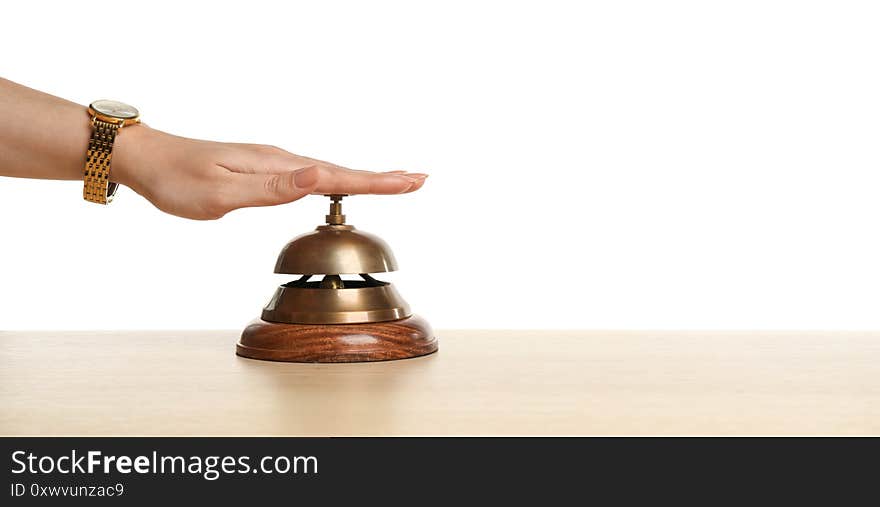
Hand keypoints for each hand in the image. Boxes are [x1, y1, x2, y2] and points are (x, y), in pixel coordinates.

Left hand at [112, 125, 426, 219]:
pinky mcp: (265, 170)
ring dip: (365, 179)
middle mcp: (281, 161)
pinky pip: (312, 177)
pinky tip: (340, 184)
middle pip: (342, 171)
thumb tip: (317, 178)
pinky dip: (337, 181)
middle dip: (382, 179)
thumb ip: (272, 189)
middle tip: (418, 180)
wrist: (147, 159)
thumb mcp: (222, 191)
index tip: (411, 181)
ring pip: (329, 174)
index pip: (337, 177)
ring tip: (394, 183)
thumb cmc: (179, 180)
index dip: (377, 182)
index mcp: (277, 167)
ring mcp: (274, 164)